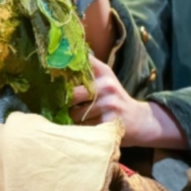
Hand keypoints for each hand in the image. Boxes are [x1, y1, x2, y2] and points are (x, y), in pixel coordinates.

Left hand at [68, 56, 184, 147]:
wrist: (140, 120)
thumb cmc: (115, 98)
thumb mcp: (106, 79)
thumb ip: (87, 70)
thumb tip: (59, 60)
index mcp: (103, 72)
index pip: (81, 63)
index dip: (64, 67)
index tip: (50, 71)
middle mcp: (106, 85)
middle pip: (72, 94)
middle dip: (65, 103)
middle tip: (63, 107)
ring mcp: (109, 104)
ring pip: (76, 114)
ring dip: (71, 119)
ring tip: (74, 118)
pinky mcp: (109, 122)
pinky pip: (84, 127)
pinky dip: (80, 129)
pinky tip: (83, 128)